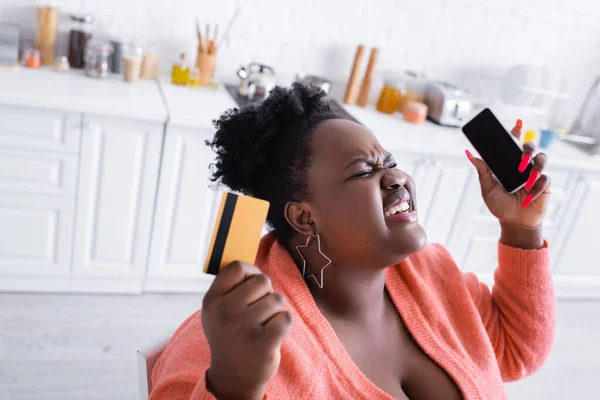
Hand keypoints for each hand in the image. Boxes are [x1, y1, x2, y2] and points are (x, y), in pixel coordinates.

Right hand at [202, 261, 291, 399]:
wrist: (233, 376)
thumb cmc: (229, 335)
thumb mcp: (217, 310)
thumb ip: (229, 286)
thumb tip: (247, 261)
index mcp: (212, 300)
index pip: (237, 267)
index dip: (251, 272)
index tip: (252, 285)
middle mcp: (225, 312)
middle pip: (262, 281)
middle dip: (266, 293)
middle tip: (258, 312)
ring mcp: (243, 327)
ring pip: (276, 299)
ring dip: (275, 311)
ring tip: (263, 326)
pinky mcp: (263, 343)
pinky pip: (285, 318)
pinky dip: (284, 324)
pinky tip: (273, 335)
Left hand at [466, 120, 550, 229]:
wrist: (514, 223)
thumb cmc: (499, 205)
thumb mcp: (487, 188)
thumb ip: (482, 171)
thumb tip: (470, 155)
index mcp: (507, 164)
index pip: (512, 143)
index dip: (515, 132)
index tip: (517, 123)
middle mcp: (522, 166)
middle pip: (530, 147)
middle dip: (527, 150)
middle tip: (520, 163)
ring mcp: (534, 174)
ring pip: (542, 159)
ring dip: (535, 168)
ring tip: (526, 181)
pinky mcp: (544, 184)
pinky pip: (544, 179)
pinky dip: (536, 188)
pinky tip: (528, 197)